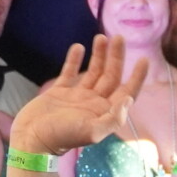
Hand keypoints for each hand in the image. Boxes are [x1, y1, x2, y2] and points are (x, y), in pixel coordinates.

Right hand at [8, 37, 148, 158]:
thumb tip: (129, 99)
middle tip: (119, 37)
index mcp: (106, 112)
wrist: (33, 140)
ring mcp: (78, 97)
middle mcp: (95, 103)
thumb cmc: (63, 138)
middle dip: (116, 57)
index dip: (137, 76)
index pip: (127, 91)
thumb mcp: (92, 131)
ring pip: (93, 71)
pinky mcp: (60, 92)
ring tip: (102, 37)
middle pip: (111, 76)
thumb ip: (113, 118)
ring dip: (99, 55)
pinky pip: (70, 72)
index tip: (143, 59)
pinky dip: (74, 60)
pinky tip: (79, 47)